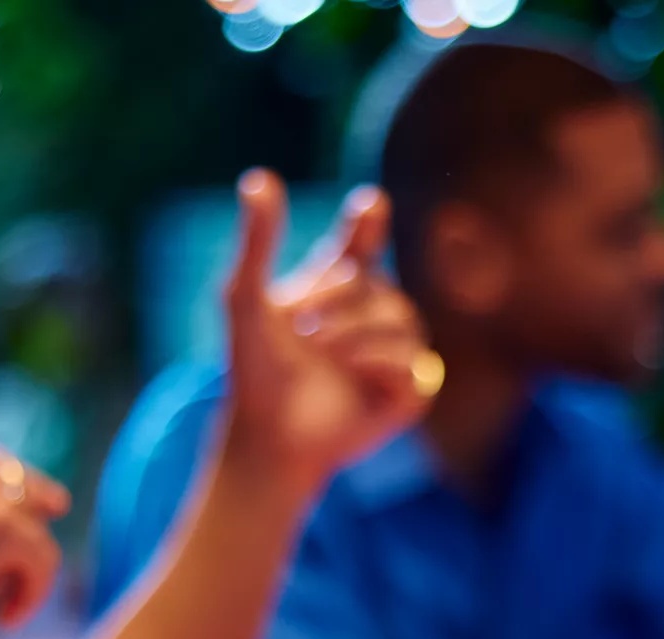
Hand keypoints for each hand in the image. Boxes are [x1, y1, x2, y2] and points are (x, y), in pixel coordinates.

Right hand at [0, 429, 71, 630]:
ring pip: (35, 530)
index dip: (12, 490)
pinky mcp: (2, 522)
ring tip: (4, 604)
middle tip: (50, 526)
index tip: (28, 506)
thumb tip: (12, 532)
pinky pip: (43, 561)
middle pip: (26, 483)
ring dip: (23, 569)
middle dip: (36, 509)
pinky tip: (6, 619)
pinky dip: (31, 594)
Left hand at [221, 170, 433, 491]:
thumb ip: (257, 242)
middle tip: (304, 331)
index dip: (369, 222)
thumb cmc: (253, 371)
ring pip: (403, 321)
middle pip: (378, 285)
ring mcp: (397, 354)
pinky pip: (417, 365)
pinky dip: (383, 366)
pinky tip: (356, 377)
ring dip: (356, 335)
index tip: (368, 207)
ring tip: (323, 354)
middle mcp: (374, 315)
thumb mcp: (246, 300)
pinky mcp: (410, 394)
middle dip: (338, 303)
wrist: (266, 435)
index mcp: (338, 287)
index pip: (363, 242)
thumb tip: (259, 177)